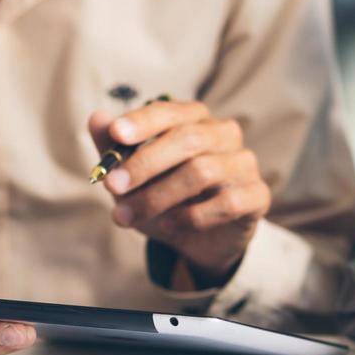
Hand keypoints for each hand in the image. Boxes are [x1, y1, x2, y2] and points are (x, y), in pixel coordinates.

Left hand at [89, 100, 269, 285]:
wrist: (199, 242)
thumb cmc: (165, 200)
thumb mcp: (134, 178)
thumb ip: (116, 149)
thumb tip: (97, 118)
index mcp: (195, 121)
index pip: (170, 112)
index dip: (144, 121)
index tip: (116, 134)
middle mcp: (224, 135)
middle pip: (188, 140)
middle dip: (145, 164)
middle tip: (112, 186)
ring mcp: (244, 164)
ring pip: (203, 172)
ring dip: (158, 196)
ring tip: (128, 217)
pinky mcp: (257, 196)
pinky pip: (228, 202)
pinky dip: (193, 216)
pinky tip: (169, 225)